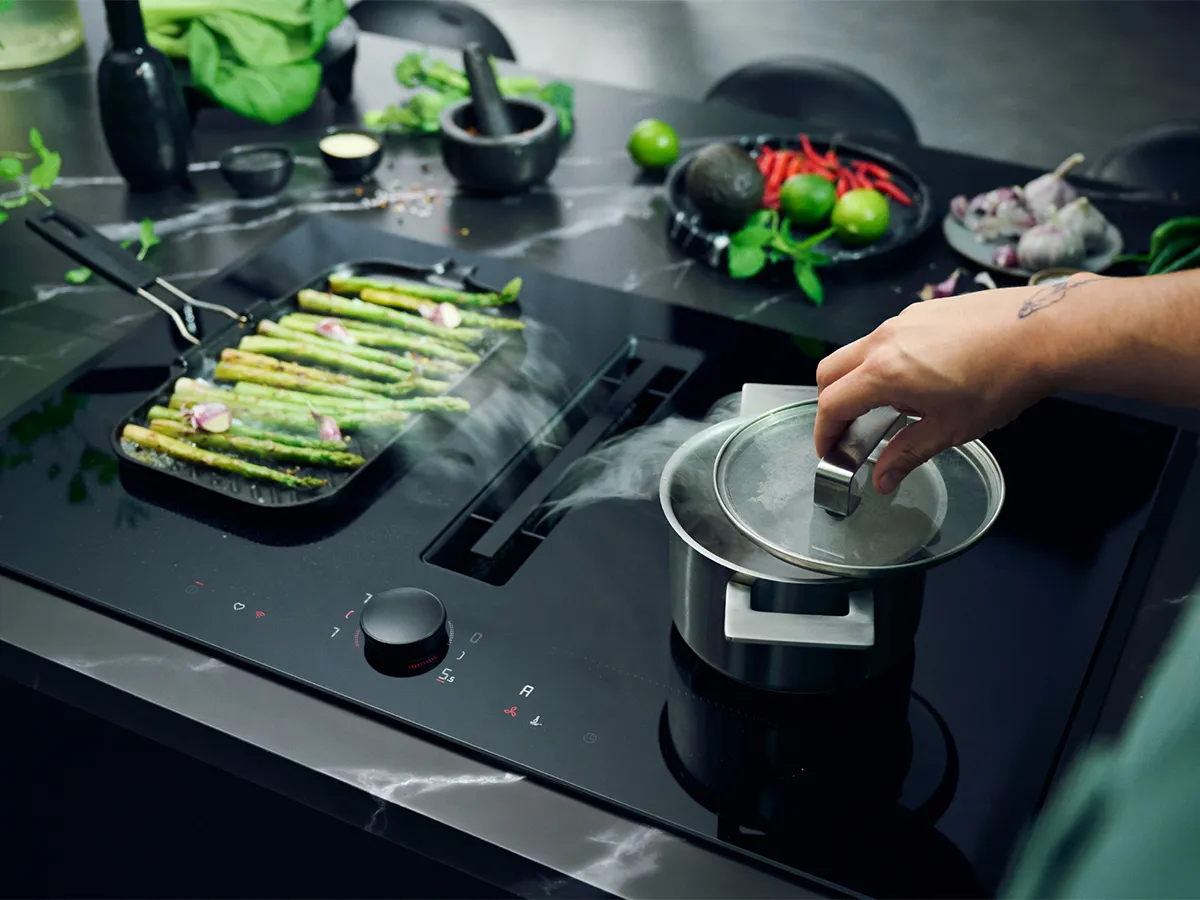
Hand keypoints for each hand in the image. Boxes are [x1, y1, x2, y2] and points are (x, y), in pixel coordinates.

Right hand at [814, 279, 1083, 493]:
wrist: (1043, 331)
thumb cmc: (1000, 381)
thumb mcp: (949, 430)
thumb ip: (906, 454)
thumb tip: (882, 480)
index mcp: (883, 373)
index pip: (831, 404)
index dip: (824, 433)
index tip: (829, 451)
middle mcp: (884, 340)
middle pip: (830, 372)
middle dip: (830, 404)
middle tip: (847, 431)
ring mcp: (903, 321)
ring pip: (857, 352)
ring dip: (858, 382)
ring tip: (890, 408)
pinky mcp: (924, 311)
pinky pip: (886, 338)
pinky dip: (883, 362)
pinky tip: (919, 380)